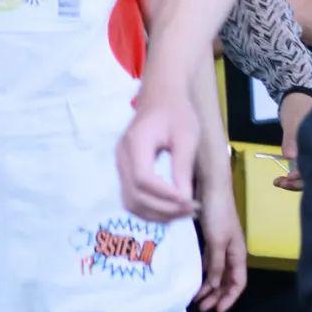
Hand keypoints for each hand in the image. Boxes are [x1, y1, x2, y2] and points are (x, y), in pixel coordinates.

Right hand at [117, 81, 199, 221]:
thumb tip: (184, 199)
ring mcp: (120, 164)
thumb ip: (183, 166)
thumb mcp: (187, 136)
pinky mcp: (124, 171)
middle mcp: (122, 156)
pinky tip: (171, 208)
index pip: (144, 179)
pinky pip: (132, 198)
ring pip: (131, 202)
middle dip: (164, 209)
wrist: (160, 97)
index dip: (165, 196)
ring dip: (156, 214)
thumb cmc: (176, 112)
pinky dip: (150, 208)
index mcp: (135, 143)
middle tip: (191, 209)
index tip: (189, 200)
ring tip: (183, 212)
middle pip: (135, 196)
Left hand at [193, 172, 247, 311]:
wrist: (211, 187)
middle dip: (217, 295)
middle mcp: (232, 251)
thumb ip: (216, 264)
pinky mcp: (212, 237)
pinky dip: (204, 271)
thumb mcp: (217, 241)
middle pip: (227, 280)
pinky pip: (209, 261)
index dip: (230, 298)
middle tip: (202, 309)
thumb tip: (214, 284)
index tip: (218, 311)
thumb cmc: (217, 214)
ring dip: (209, 286)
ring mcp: (222, 244)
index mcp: (238, 253)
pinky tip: (195, 277)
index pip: (238, 282)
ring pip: (217, 271)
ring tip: (196, 298)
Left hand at [276, 92, 311, 190]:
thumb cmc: (298, 107)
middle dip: (299, 182)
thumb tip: (291, 157)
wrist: (297, 98)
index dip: (306, 174)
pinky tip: (283, 179)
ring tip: (279, 182)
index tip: (290, 176)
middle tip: (280, 183)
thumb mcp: (294, 121)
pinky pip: (306, 170)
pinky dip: (295, 176)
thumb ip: (292, 139)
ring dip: (296, 181)